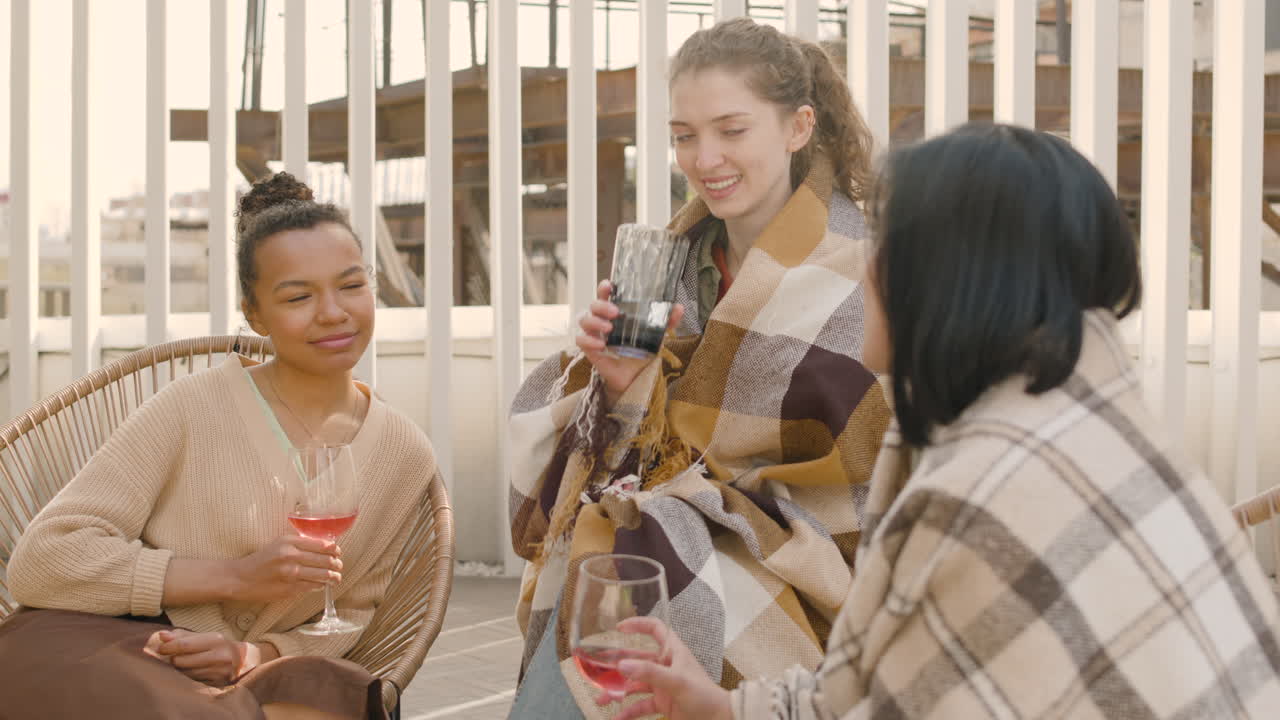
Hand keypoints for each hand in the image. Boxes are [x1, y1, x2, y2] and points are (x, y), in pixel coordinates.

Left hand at [144, 629, 271, 685]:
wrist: (245, 661)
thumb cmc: (221, 646)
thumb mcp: (206, 636)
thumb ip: (183, 635)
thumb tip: (161, 636)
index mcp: (215, 640)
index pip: (184, 645)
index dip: (168, 647)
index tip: (161, 648)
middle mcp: (218, 656)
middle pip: (181, 661)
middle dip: (173, 659)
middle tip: (174, 656)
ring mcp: (218, 671)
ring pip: (185, 672)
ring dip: (180, 669)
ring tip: (185, 663)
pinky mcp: (216, 683)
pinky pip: (192, 680)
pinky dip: (188, 676)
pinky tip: (193, 671)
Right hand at [228, 534, 342, 603]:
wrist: (241, 578)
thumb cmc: (261, 559)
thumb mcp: (279, 544)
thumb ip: (299, 544)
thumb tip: (323, 546)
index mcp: (289, 542)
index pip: (321, 544)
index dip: (334, 549)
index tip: (338, 552)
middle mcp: (291, 556)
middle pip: (324, 560)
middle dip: (336, 564)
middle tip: (340, 566)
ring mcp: (291, 574)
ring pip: (321, 575)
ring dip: (332, 577)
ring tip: (336, 577)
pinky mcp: (289, 589)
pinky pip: (311, 587)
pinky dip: (319, 586)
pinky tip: (322, 585)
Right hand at [576, 280, 684, 406]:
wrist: (636, 378)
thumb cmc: (642, 352)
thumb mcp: (656, 335)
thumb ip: (666, 321)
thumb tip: (678, 307)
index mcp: (616, 313)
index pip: (606, 295)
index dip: (604, 288)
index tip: (609, 286)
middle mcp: (603, 320)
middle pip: (593, 305)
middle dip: (601, 305)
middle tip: (615, 313)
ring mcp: (595, 334)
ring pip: (583, 319)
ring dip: (594, 321)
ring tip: (609, 329)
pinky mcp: (590, 350)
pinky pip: (581, 340)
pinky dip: (588, 341)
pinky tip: (601, 345)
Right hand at [597, 617, 732, 719]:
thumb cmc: (704, 695)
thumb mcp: (677, 681)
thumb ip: (649, 673)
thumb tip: (622, 664)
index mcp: (673, 652)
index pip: (656, 629)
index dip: (639, 624)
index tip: (619, 627)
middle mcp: (666, 666)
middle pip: (637, 659)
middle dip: (617, 665)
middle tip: (597, 670)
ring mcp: (662, 685)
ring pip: (634, 684)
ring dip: (618, 691)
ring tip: (601, 699)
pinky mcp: (662, 703)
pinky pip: (640, 706)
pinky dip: (628, 712)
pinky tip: (616, 719)